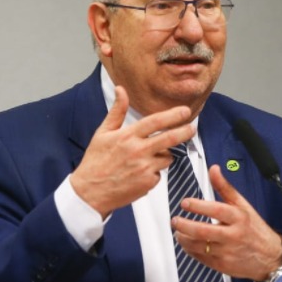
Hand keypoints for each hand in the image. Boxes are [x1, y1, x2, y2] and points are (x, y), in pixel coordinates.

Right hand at [71, 86, 195, 217]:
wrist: (90, 193)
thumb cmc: (95, 162)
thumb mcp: (103, 133)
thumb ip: (117, 111)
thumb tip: (121, 89)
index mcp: (127, 136)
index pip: (155, 121)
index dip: (173, 115)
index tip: (185, 111)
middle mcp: (138, 151)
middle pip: (170, 138)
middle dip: (185, 131)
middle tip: (192, 128)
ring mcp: (144, 168)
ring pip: (167, 157)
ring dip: (163, 155)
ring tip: (146, 158)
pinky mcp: (148, 184)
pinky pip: (159, 174)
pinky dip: (153, 173)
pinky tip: (138, 174)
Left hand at [171, 164, 281, 280]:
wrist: (270, 257)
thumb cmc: (255, 229)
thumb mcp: (243, 205)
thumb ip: (224, 187)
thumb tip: (213, 169)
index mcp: (238, 217)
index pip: (215, 210)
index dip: (197, 206)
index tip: (185, 203)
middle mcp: (233, 235)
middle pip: (202, 231)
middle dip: (184, 225)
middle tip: (175, 220)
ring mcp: (227, 252)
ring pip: (198, 246)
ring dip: (183, 238)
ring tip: (179, 232)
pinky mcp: (222, 265)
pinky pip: (201, 258)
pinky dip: (190, 250)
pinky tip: (187, 243)